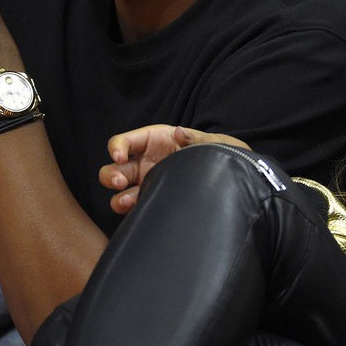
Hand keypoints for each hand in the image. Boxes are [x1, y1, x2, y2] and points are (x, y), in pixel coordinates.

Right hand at [100, 125, 249, 213]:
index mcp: (155, 141)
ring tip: (128, 201)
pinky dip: (131, 213)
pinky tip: (137, 212)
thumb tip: (179, 133)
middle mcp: (146, 162)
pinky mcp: (153, 202)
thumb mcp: (212, 143)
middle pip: (114, 168)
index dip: (117, 147)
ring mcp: (148, 183)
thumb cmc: (219, 153)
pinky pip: (134, 210)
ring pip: (119, 192)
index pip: (124, 142)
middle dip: (112, 175)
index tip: (120, 156)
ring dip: (118, 197)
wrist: (234, 177)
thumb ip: (196, 138)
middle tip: (122, 181)